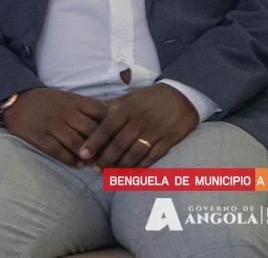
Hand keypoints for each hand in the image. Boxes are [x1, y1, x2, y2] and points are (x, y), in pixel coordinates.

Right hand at [2, 88, 106, 166]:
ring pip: (76, 142)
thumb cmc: (48, 101)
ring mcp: (52, 125)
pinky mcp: (40, 137)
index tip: (116, 134)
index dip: (110, 123)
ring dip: (88, 155)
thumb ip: (85, 107)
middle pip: (90, 129)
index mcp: (74, 101)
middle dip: (101, 144)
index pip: (99, 110)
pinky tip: (78, 165)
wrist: (18, 101)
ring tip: (94, 162)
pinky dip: (70, 160)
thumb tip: (109, 119)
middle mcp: (65, 112)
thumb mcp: (68, 97)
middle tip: (108, 154)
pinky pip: (58, 151)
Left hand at [78, 84, 198, 169]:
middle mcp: (141, 120)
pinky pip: (152, 156)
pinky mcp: (169, 139)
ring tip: (111, 172)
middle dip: (106, 159)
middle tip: (96, 169)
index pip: (108, 127)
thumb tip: (92, 113)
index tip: (83, 154)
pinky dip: (141, 166)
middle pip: (119, 144)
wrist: (184, 95)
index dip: (94, 142)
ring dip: (121, 165)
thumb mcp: (132, 97)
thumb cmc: (153, 97)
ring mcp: (156, 130)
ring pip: (135, 153)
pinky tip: (132, 171)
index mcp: (130, 108)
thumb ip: (113, 106)